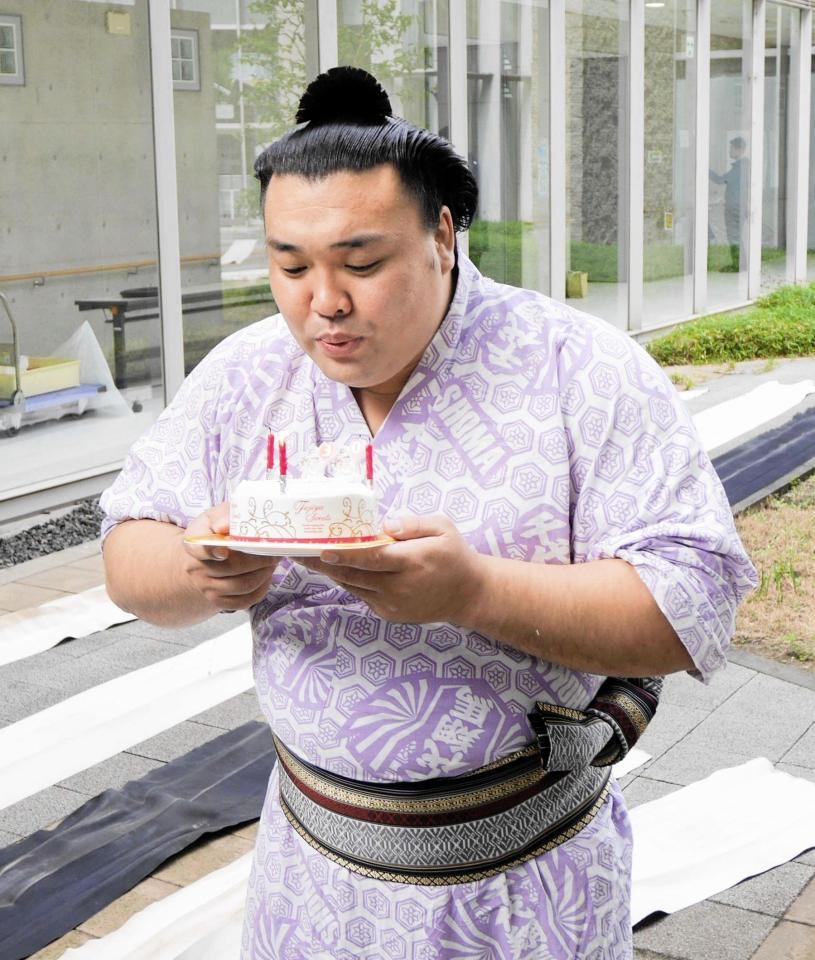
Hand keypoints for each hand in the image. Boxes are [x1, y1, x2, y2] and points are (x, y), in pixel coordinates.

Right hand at [180, 502, 278, 612]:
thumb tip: (224, 525)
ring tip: (273, 562)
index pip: (199, 549)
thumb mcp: (217, 515)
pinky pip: (245, 601)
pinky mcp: (218, 601)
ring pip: (243, 586)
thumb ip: (224, 515)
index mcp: (193, 542)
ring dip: (264, 573)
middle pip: (233, 567)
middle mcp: (195, 568)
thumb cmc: (215, 529)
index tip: (226, 550)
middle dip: (260, 559)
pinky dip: (262, 589)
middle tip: (275, 551)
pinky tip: (266, 576)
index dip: (213, 551)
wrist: (206, 552)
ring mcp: (206, 587)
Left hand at [301, 513, 485, 623]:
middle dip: (323, 564)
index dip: (345, 555)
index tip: (322, 549)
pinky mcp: (389, 614)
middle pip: (354, 575)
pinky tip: (336, 568)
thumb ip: (413, 524)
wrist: (468, 594)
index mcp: (413, 562)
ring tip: (308, 558)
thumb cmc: (454, 555)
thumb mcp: (442, 528)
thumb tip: (385, 525)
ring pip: (354, 586)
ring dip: (331, 573)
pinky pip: (362, 594)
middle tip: (297, 552)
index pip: (372, 559)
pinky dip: (348, 581)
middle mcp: (400, 586)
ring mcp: (393, 604)